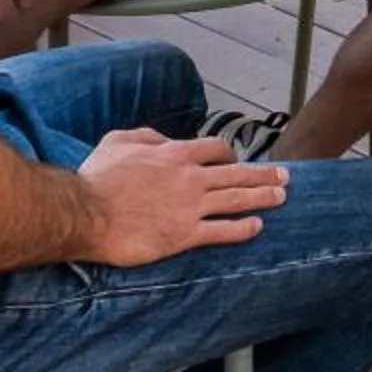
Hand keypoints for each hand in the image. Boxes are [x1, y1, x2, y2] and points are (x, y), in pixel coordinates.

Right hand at [76, 128, 289, 264]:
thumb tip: (163, 140)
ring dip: (262, 197)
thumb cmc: (97, 178)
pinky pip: (222, 230)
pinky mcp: (184, 235)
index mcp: (175, 154)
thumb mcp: (117, 141)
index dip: (232, 154)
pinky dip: (243, 228)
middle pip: (237, 173)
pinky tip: (257, 226)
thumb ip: (146, 136)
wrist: (87, 213)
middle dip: (264, 174)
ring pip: (236, 199)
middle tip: (284, 177)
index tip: (239, 160)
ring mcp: (190, 207)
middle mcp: (190, 178)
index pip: (216, 149)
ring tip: (281, 197)